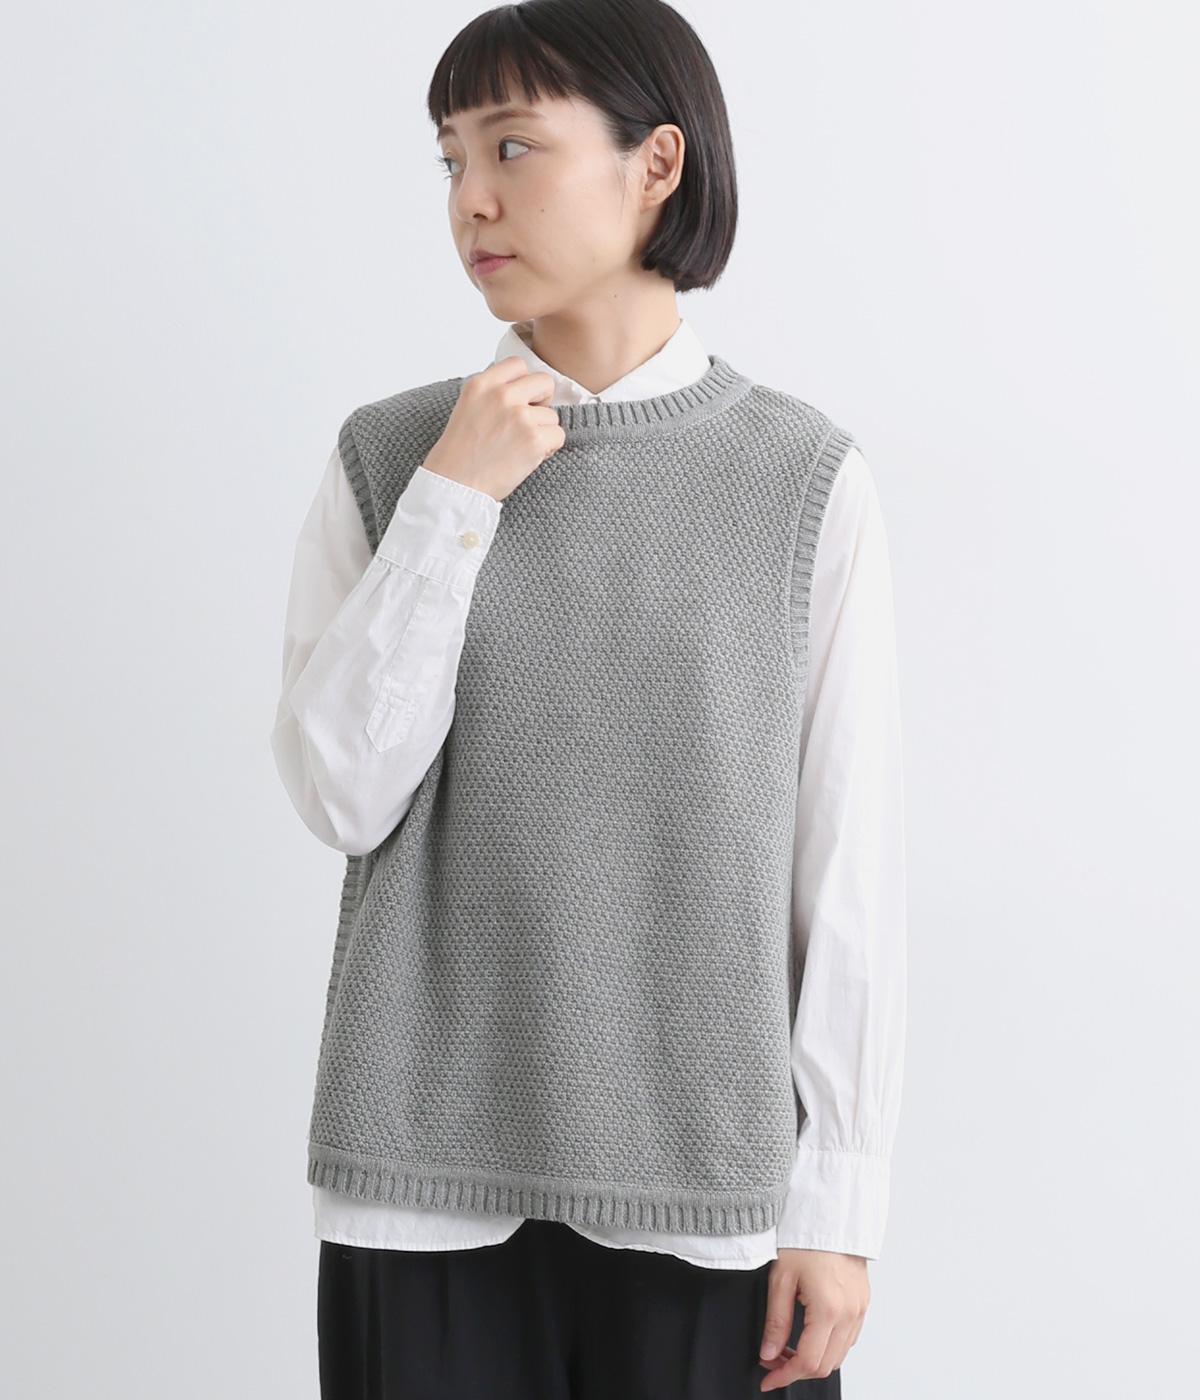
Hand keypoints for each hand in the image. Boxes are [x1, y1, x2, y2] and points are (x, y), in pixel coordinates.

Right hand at [422, 356, 565, 502]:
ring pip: (552, 415)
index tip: (521, 399)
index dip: (525, 383)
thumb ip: (492, 394)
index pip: (518, 365)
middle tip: (530, 421)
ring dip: (543, 431)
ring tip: (520, 447)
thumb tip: (523, 390)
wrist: (455, 485)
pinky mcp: (534, 438)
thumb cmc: (459, 454)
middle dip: (542, 402)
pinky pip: (558, 435)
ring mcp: (519, 416)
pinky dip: (549, 449)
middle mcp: (501, 395)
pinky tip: (529, 457)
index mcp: (481, 384)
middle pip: (544, 382)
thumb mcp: (468, 408)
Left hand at [757, 1248, 868, 1390]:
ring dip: (813, 1360)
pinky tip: (810, 1335)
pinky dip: (828, 1347)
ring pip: (838, 1356)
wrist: (831, 1215)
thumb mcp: (781, 1278)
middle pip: (825, 1365)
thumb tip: (769, 1353)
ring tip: (788, 1348)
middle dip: (796, 1371)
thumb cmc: (806, 1238)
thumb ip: (776, 1320)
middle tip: (773, 1362)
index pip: (807, 1361)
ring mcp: (859, 1309)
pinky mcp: (863, 1303)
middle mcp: (849, 1313)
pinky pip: (848, 1339)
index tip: (768, 1378)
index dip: (784, 1376)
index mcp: (828, 1308)